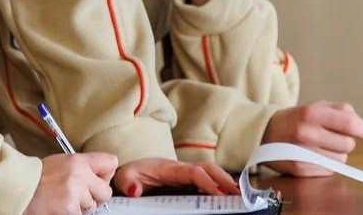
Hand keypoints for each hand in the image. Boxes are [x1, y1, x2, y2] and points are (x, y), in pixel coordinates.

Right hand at [25, 153, 116, 214]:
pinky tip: (59, 208)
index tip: (97, 180)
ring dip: (81, 208)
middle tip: (80, 197)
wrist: (17, 188)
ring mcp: (75, 193)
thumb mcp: (60, 163)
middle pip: (106, 191)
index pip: (110, 162)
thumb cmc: (36, 178)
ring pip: (93, 207)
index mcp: (78, 160)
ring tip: (64, 201)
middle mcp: (79, 174)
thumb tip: (97, 178)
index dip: (105, 175)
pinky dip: (71, 214)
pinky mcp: (70, 209)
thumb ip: (80, 168)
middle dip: (95, 197)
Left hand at [112, 158, 237, 197]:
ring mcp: (184, 174)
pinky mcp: (186, 180)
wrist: (130, 171)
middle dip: (223, 178)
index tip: (219, 193)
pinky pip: (205, 179)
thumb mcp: (125, 177)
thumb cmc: (131, 174)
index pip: (193, 172)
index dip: (207, 181)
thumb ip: (129, 183)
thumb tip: (136, 190)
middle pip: (207, 168)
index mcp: (168, 168)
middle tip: (238, 192)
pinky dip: (218, 184)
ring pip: (209, 173)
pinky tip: (227, 194)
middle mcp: (180, 168)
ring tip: (238, 194)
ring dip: (224, 181)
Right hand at [261, 101, 362, 176]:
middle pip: (348, 144)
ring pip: (341, 159)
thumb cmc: (297, 119)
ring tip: (322, 147)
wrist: (265, 133)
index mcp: (312, 112)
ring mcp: (302, 152)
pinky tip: (315, 156)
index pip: (349, 124)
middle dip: (346, 141)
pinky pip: (329, 170)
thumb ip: (341, 110)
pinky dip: (327, 165)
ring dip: (337, 154)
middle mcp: (307, 132)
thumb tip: (361, 126)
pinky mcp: (300, 169)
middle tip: (334, 137)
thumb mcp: (316, 106)